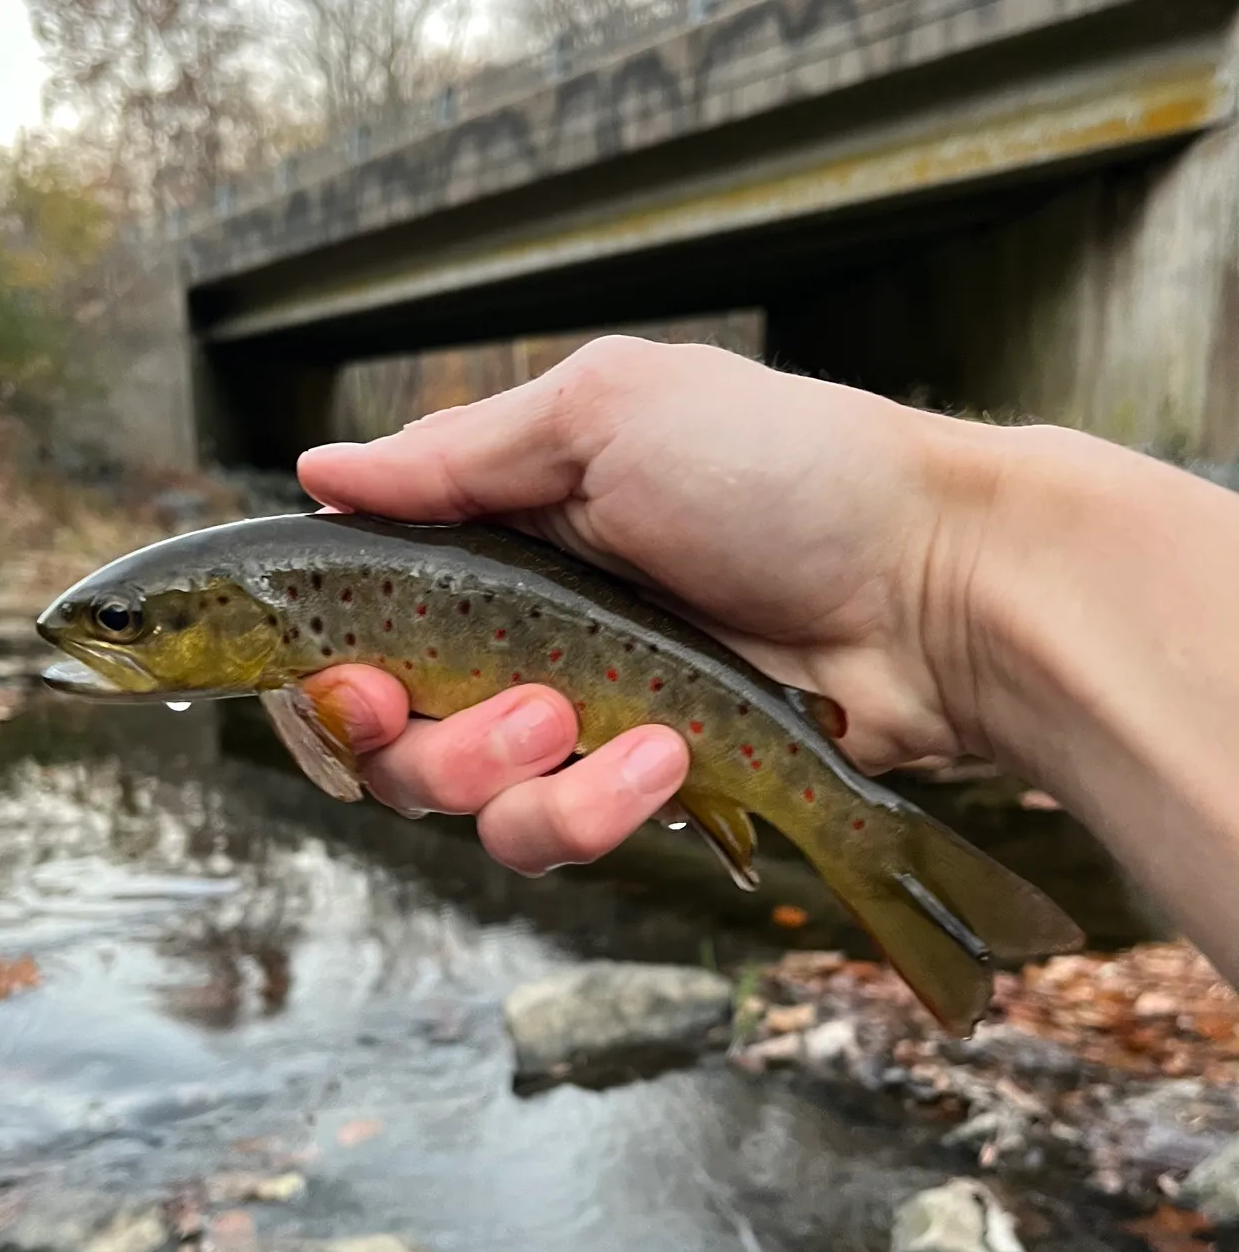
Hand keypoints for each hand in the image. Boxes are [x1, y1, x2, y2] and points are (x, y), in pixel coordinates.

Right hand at [295, 335, 1000, 873]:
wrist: (930, 582)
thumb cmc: (781, 471)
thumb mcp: (609, 416)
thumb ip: (454, 455)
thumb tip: (322, 467)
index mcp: (495, 541)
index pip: (359, 623)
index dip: (331, 669)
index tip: (357, 682)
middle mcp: (513, 636)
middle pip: (385, 737)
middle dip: (422, 742)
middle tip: (515, 708)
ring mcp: (572, 720)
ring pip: (461, 803)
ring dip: (514, 776)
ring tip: (603, 725)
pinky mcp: (630, 788)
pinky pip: (554, 835)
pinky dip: (595, 806)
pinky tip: (671, 755)